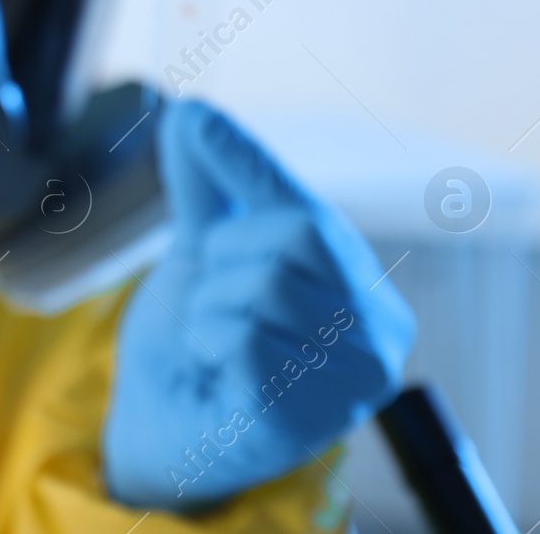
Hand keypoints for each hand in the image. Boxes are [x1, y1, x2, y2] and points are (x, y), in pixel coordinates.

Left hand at [101, 100, 414, 510]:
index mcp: (363, 288)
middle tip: (216, 304)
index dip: (248, 163)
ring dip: (209, 308)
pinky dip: (206, 345)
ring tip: (215, 344)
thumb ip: (210, 186)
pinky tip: (216, 375)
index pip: (308, 206)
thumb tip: (195, 110)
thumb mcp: (205, 253)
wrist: (161, 429)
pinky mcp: (306, 417)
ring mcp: (349, 382)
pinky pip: (240, 336)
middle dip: (223, 260)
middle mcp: (378, 336)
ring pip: (260, 284)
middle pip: (291, 235)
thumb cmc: (199, 344)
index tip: (194, 117)